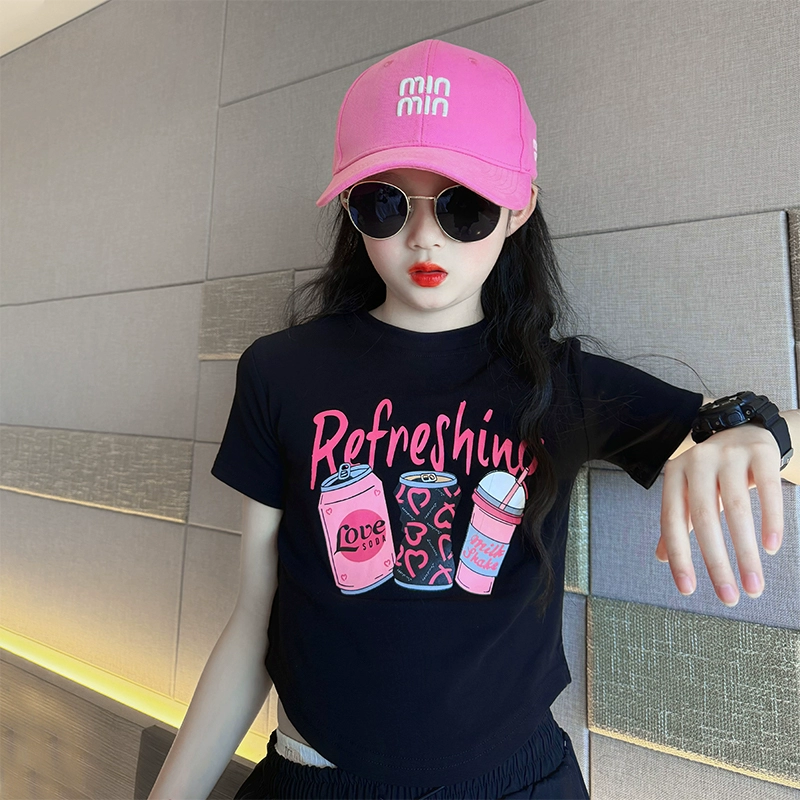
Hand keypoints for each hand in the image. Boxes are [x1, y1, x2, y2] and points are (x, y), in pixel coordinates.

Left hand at [656, 423, 783, 605]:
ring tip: (754, 585)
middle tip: (729, 598)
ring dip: (746, 553)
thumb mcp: (690, 492)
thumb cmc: (713, 473)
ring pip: (737, 509)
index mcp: (675, 474)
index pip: (672, 520)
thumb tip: (661, 558)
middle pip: (704, 519)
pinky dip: (771, 521)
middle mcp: (697, 461)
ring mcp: (729, 454)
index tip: (688, 590)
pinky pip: (768, 490)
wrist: (745, 430)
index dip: (679, 556)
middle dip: (716, 563)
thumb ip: (677, 522)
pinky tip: (771, 547)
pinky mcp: (760, 452)